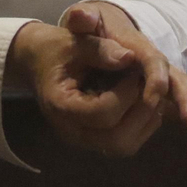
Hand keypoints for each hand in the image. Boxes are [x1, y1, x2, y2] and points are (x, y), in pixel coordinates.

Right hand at [8, 20, 156, 158]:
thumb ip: (99, 48)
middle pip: (116, 140)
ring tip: (148, 91)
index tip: (135, 69)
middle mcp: (71, 131)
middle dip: (140, 112)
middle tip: (147, 83)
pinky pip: (124, 143)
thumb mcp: (74, 40)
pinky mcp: (93, 138)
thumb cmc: (55, 48)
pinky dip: (141, 125)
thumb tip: (130, 57)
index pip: (103, 113)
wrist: (37, 60)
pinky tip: (142, 99)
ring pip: (124, 146)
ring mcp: (83, 138)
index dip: (126, 93)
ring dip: (144, 121)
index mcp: (60, 107)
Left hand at [67, 4, 186, 150]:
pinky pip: (184, 102)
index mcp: (136, 47)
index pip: (152, 59)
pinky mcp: (163, 89)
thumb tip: (84, 17)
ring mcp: (162, 75)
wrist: (106, 26)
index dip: (155, 78)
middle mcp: (154, 62)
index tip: (155, 96)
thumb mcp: (85, 22)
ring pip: (186, 91)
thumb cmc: (94, 28)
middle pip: (176, 78)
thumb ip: (83, 19)